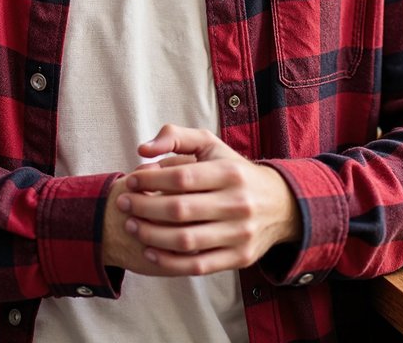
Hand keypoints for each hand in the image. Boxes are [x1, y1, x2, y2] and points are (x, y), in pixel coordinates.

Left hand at [108, 124, 300, 276]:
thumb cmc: (233, 171)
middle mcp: (237, 203)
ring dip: (151, 235)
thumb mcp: (211, 145)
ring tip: (131, 225)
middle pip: (180, 210)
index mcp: (229, 172)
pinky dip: (169, 262)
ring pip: (186, 240)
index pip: (182, 177)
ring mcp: (239, 234)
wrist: (279, 204)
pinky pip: (198, 265)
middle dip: (144, 207)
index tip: (131, 181)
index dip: (150, 180)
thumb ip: (176, 138)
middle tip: (123, 203)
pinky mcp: (239, 258)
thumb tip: (143, 150)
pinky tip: (150, 251)